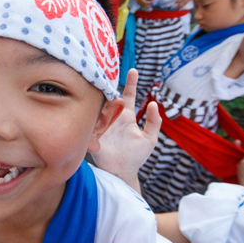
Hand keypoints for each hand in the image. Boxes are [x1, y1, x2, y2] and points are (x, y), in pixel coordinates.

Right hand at [90, 69, 160, 192]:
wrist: (121, 172)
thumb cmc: (137, 156)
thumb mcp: (150, 139)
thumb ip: (154, 122)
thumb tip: (153, 104)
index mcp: (126, 116)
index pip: (128, 95)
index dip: (130, 82)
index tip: (133, 70)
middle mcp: (113, 116)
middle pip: (110, 96)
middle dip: (110, 86)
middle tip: (111, 79)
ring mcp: (101, 123)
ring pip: (99, 105)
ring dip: (101, 99)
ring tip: (105, 98)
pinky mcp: (92, 132)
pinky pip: (90, 122)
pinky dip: (90, 116)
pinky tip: (93, 113)